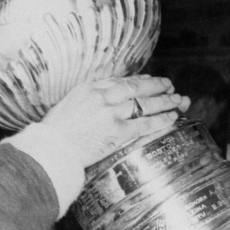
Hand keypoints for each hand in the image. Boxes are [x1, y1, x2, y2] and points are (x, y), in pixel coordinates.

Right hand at [42, 75, 189, 167]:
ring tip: (178, 99)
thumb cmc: (54, 133)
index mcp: (89, 87)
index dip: (138, 80)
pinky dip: (161, 119)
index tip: (148, 80)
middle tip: (169, 85)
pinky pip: (145, 123)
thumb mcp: (67, 106)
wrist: (51, 149)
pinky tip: (172, 116)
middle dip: (156, 85)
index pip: (119, 80)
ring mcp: (111, 114)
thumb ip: (86, 100)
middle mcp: (102, 96)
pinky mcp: (117, 132)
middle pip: (136, 87)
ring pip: (145, 103)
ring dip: (164, 100)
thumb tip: (99, 102)